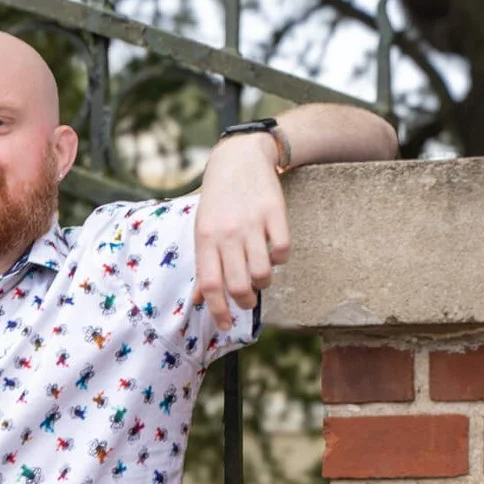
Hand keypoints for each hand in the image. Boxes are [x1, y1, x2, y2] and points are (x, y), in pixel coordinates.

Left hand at [192, 133, 290, 329]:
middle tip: (247, 300)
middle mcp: (227, 233)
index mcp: (205, 239)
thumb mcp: (202, 229)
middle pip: (238, 285)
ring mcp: (252, 224)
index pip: (210, 285)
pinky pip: (283, 251)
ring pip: (263, 273)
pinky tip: (273, 251)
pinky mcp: (275, 214)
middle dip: (245, 302)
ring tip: (260, 276)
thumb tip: (200, 299)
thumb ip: (203, 264)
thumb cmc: (218, 200)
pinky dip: (280, 259)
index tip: (226, 325)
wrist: (239, 158)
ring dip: (264, 283)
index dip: (218, 311)